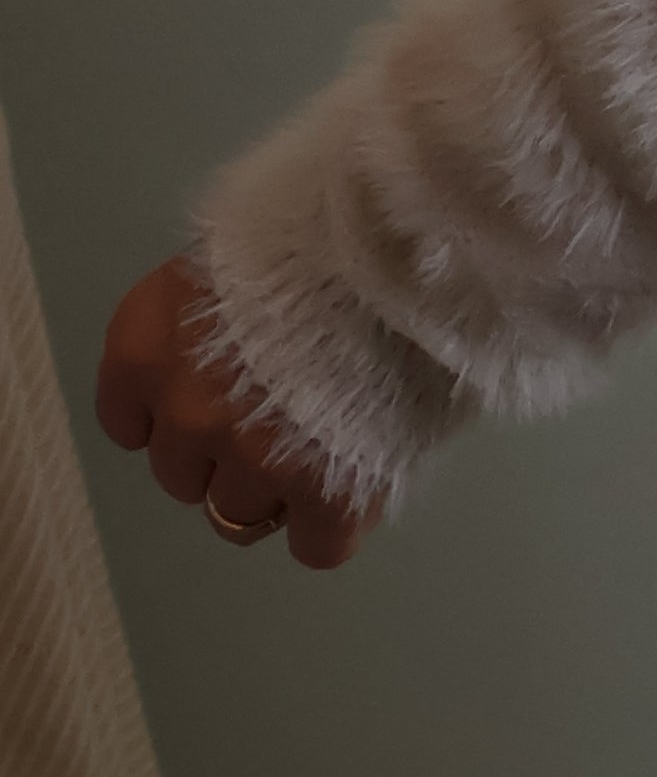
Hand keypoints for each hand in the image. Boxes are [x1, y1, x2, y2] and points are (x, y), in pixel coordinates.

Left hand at [95, 254, 371, 571]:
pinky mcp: (325, 495)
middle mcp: (184, 414)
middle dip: (228, 450)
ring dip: (281, 485)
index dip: (178, 411)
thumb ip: (211, 320)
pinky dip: (336, 520)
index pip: (127, 423)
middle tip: (289, 404)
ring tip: (334, 430)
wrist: (407, 239)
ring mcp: (252, 460)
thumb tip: (232, 360)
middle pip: (183, 474)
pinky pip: (317, 546)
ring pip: (242, 515)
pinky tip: (363, 472)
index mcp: (146, 348)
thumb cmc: (326, 230)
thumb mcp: (239, 251)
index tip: (222, 389)